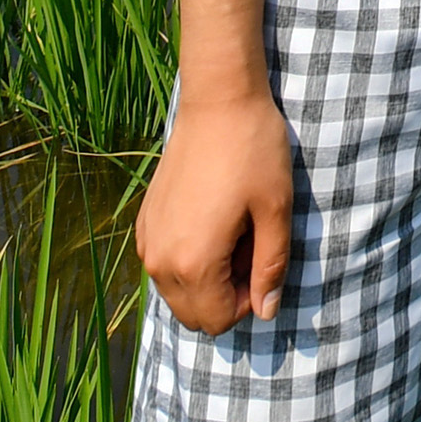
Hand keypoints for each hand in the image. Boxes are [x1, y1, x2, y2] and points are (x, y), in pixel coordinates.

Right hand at [134, 85, 298, 332]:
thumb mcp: (276, 212)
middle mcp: (160, 258)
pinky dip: (186, 259)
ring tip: (231, 234)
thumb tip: (266, 313)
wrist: (217, 101)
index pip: (218, 320)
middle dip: (225, 295)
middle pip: (192, 314)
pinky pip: (162, 264)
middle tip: (248, 249)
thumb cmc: (253, 153)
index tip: (261, 261)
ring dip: (205, 279)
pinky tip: (209, 221)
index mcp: (193, 262)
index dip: (248, 301)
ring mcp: (147, 238)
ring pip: (175, 292)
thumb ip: (271, 268)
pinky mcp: (144, 219)